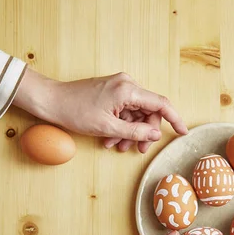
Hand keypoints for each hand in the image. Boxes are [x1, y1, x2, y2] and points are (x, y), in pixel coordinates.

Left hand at [14, 68, 187, 152]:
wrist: (51, 101)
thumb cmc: (75, 112)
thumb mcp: (108, 128)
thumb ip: (135, 132)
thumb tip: (155, 135)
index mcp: (129, 89)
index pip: (161, 104)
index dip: (174, 119)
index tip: (183, 132)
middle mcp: (127, 84)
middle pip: (149, 110)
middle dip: (144, 132)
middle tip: (137, 150)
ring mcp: (119, 86)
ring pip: (136, 113)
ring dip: (130, 132)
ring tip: (117, 147)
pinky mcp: (111, 91)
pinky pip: (125, 110)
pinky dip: (121, 126)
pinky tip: (110, 139)